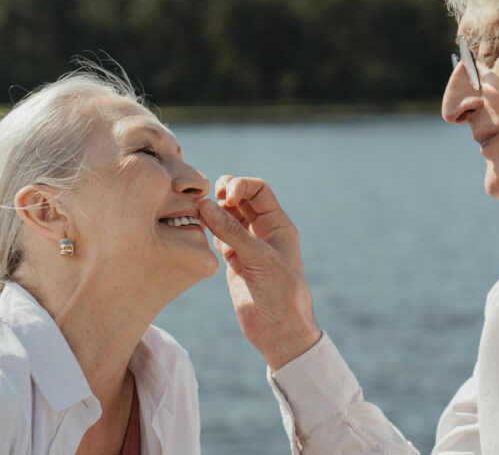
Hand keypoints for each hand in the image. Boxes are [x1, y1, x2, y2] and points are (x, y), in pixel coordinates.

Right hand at [200, 176, 320, 370]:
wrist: (278, 331)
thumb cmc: (280, 293)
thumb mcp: (259, 258)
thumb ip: (232, 231)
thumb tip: (205, 204)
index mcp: (278, 224)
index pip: (258, 190)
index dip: (240, 186)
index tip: (225, 198)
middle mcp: (263, 231)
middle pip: (241, 199)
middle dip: (224, 194)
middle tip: (208, 202)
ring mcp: (247, 246)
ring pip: (227, 217)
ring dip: (213, 212)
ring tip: (198, 216)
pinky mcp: (234, 262)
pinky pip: (219, 237)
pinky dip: (209, 231)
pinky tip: (202, 234)